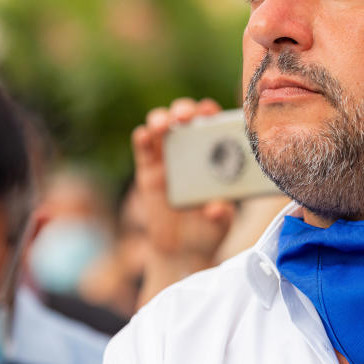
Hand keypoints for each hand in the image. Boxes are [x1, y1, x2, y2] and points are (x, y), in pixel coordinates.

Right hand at [132, 98, 234, 307]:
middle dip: (183, 110)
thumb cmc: (208, 231)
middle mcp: (190, 150)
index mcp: (214, 154)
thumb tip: (216, 208)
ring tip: (163, 125)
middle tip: (185, 116)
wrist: (182, 253)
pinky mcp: (148, 172)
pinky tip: (144, 137)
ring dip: (160, 119)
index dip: (210, 113)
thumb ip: (221, 214)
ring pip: (160, 128)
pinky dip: (142, 139)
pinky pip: (143, 150)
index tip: (209, 111)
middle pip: (184, 119)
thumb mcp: (221, 223)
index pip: (213, 124)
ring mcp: (167, 159)